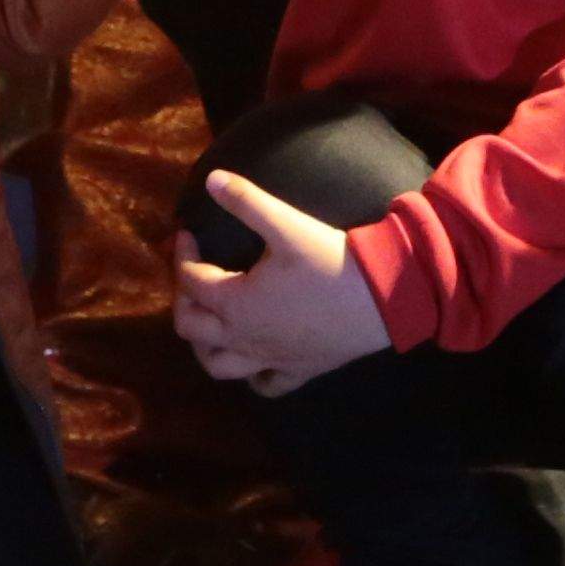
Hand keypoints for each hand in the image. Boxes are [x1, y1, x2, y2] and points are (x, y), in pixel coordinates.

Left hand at [172, 171, 395, 395]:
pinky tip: (255, 359)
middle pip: (191, 329)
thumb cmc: (329, 260)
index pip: (190, 281)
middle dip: (183, 300)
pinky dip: (252, 376)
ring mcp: (270, 359)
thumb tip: (211, 180)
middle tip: (191, 276)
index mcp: (235, 303)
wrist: (381, 297)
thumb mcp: (285, 224)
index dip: (182, 254)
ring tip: (209, 322)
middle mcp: (245, 338)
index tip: (188, 233)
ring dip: (204, 345)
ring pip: (218, 366)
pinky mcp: (299, 370)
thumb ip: (245, 200)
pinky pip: (266, 385)